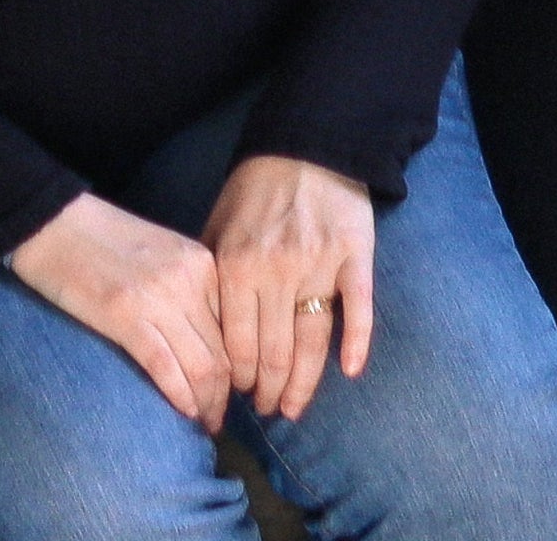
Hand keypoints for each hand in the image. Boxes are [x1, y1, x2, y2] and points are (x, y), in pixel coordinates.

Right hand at [8, 192, 228, 426]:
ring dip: (205, 404)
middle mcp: (189, 280)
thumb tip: (203, 339)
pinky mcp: (125, 317)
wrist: (52, 222)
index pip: (234, 328)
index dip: (236, 367)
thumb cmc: (101, 239)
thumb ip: (188, 288)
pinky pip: (165, 368)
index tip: (229, 391)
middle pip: (222, 353)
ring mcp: (158, 298)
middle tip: (216, 419)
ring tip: (201, 423)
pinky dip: (179, 397)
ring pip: (201, 367)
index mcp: (201, 263)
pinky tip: (181, 412)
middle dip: (224, 395)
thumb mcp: (162, 253)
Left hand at [200, 152, 374, 420]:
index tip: (237, 396)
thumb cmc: (255, 190)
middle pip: (274, 350)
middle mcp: (276, 269)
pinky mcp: (354, 256)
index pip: (236, 341)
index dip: (237, 377)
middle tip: (266, 410)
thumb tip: (199, 330)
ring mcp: (318, 264)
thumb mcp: (217, 226)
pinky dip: (356, 342)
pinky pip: (357, 308)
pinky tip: (350, 371)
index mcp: (236, 264)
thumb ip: (210, 275)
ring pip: (312, 340)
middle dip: (267, 389)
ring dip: (303, 382)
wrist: (306, 145)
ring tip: (294, 408)